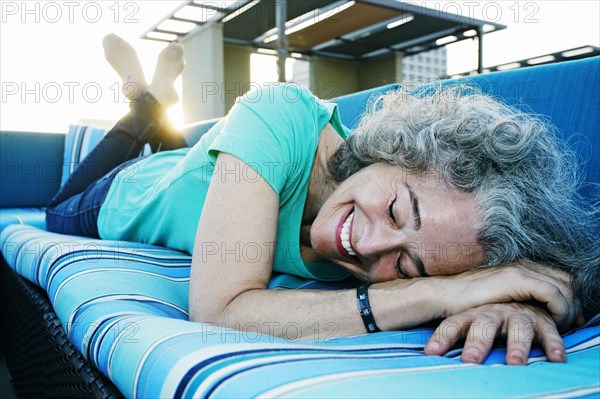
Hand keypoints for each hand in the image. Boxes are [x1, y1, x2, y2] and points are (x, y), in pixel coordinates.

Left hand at [424, 302, 568, 364]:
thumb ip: (454, 336)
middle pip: (483, 325)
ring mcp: (518, 315)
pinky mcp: (541, 321)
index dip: (443, 338)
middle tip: (470, 361)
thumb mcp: (467, 323)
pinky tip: (556, 359)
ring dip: (516, 347)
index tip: (431, 353)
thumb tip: (428, 354)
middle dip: (477, 343)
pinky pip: (549, 333)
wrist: (516, 294)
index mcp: (472, 314)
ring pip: (518, 328)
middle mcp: (493, 313)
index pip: (453, 325)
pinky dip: (553, 346)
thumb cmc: (486, 317)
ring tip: (514, 364)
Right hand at [435, 260, 579, 329]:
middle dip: (573, 303)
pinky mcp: (516, 279)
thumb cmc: (466, 303)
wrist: (444, 295)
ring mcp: (520, 269)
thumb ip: (519, 301)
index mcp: (520, 268)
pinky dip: (559, 308)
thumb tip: (539, 313)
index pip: (559, 279)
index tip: (568, 319)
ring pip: (564, 286)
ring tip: (558, 326)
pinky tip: (551, 321)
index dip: (569, 299)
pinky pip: (553, 292)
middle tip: (568, 324)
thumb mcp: (499, 300)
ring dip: (568, 308)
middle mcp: (523, 264)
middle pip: (567, 281)